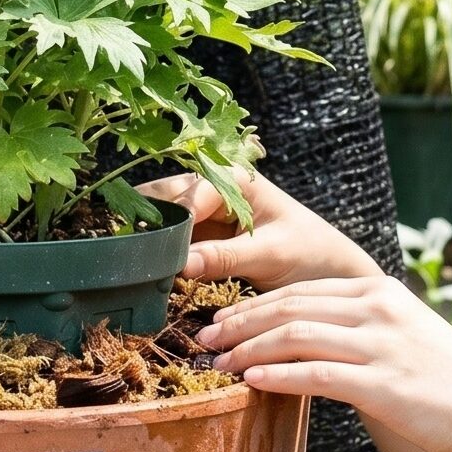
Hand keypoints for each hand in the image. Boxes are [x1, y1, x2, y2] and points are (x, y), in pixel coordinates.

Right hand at [138, 170, 380, 289]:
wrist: (331, 274)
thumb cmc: (311, 254)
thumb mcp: (272, 254)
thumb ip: (226, 256)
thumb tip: (179, 264)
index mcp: (234, 178)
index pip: (188, 195)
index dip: (169, 222)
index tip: (154, 253)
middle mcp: (214, 188)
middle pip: (165, 197)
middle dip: (143, 219)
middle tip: (120, 248)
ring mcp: (205, 213)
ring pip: (161, 218)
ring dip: (146, 237)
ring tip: (123, 260)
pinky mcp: (202, 238)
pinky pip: (170, 242)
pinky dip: (155, 253)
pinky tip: (139, 271)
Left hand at [194, 274, 451, 451]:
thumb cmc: (448, 382)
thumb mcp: (402, 336)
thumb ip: (358, 330)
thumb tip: (303, 341)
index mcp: (378, 291)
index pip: (300, 289)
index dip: (253, 303)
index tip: (219, 318)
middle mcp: (378, 309)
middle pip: (289, 306)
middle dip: (238, 321)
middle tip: (202, 337)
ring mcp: (381, 345)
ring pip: (296, 335)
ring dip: (247, 348)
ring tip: (217, 364)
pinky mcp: (384, 385)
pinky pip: (317, 374)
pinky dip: (277, 375)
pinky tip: (251, 380)